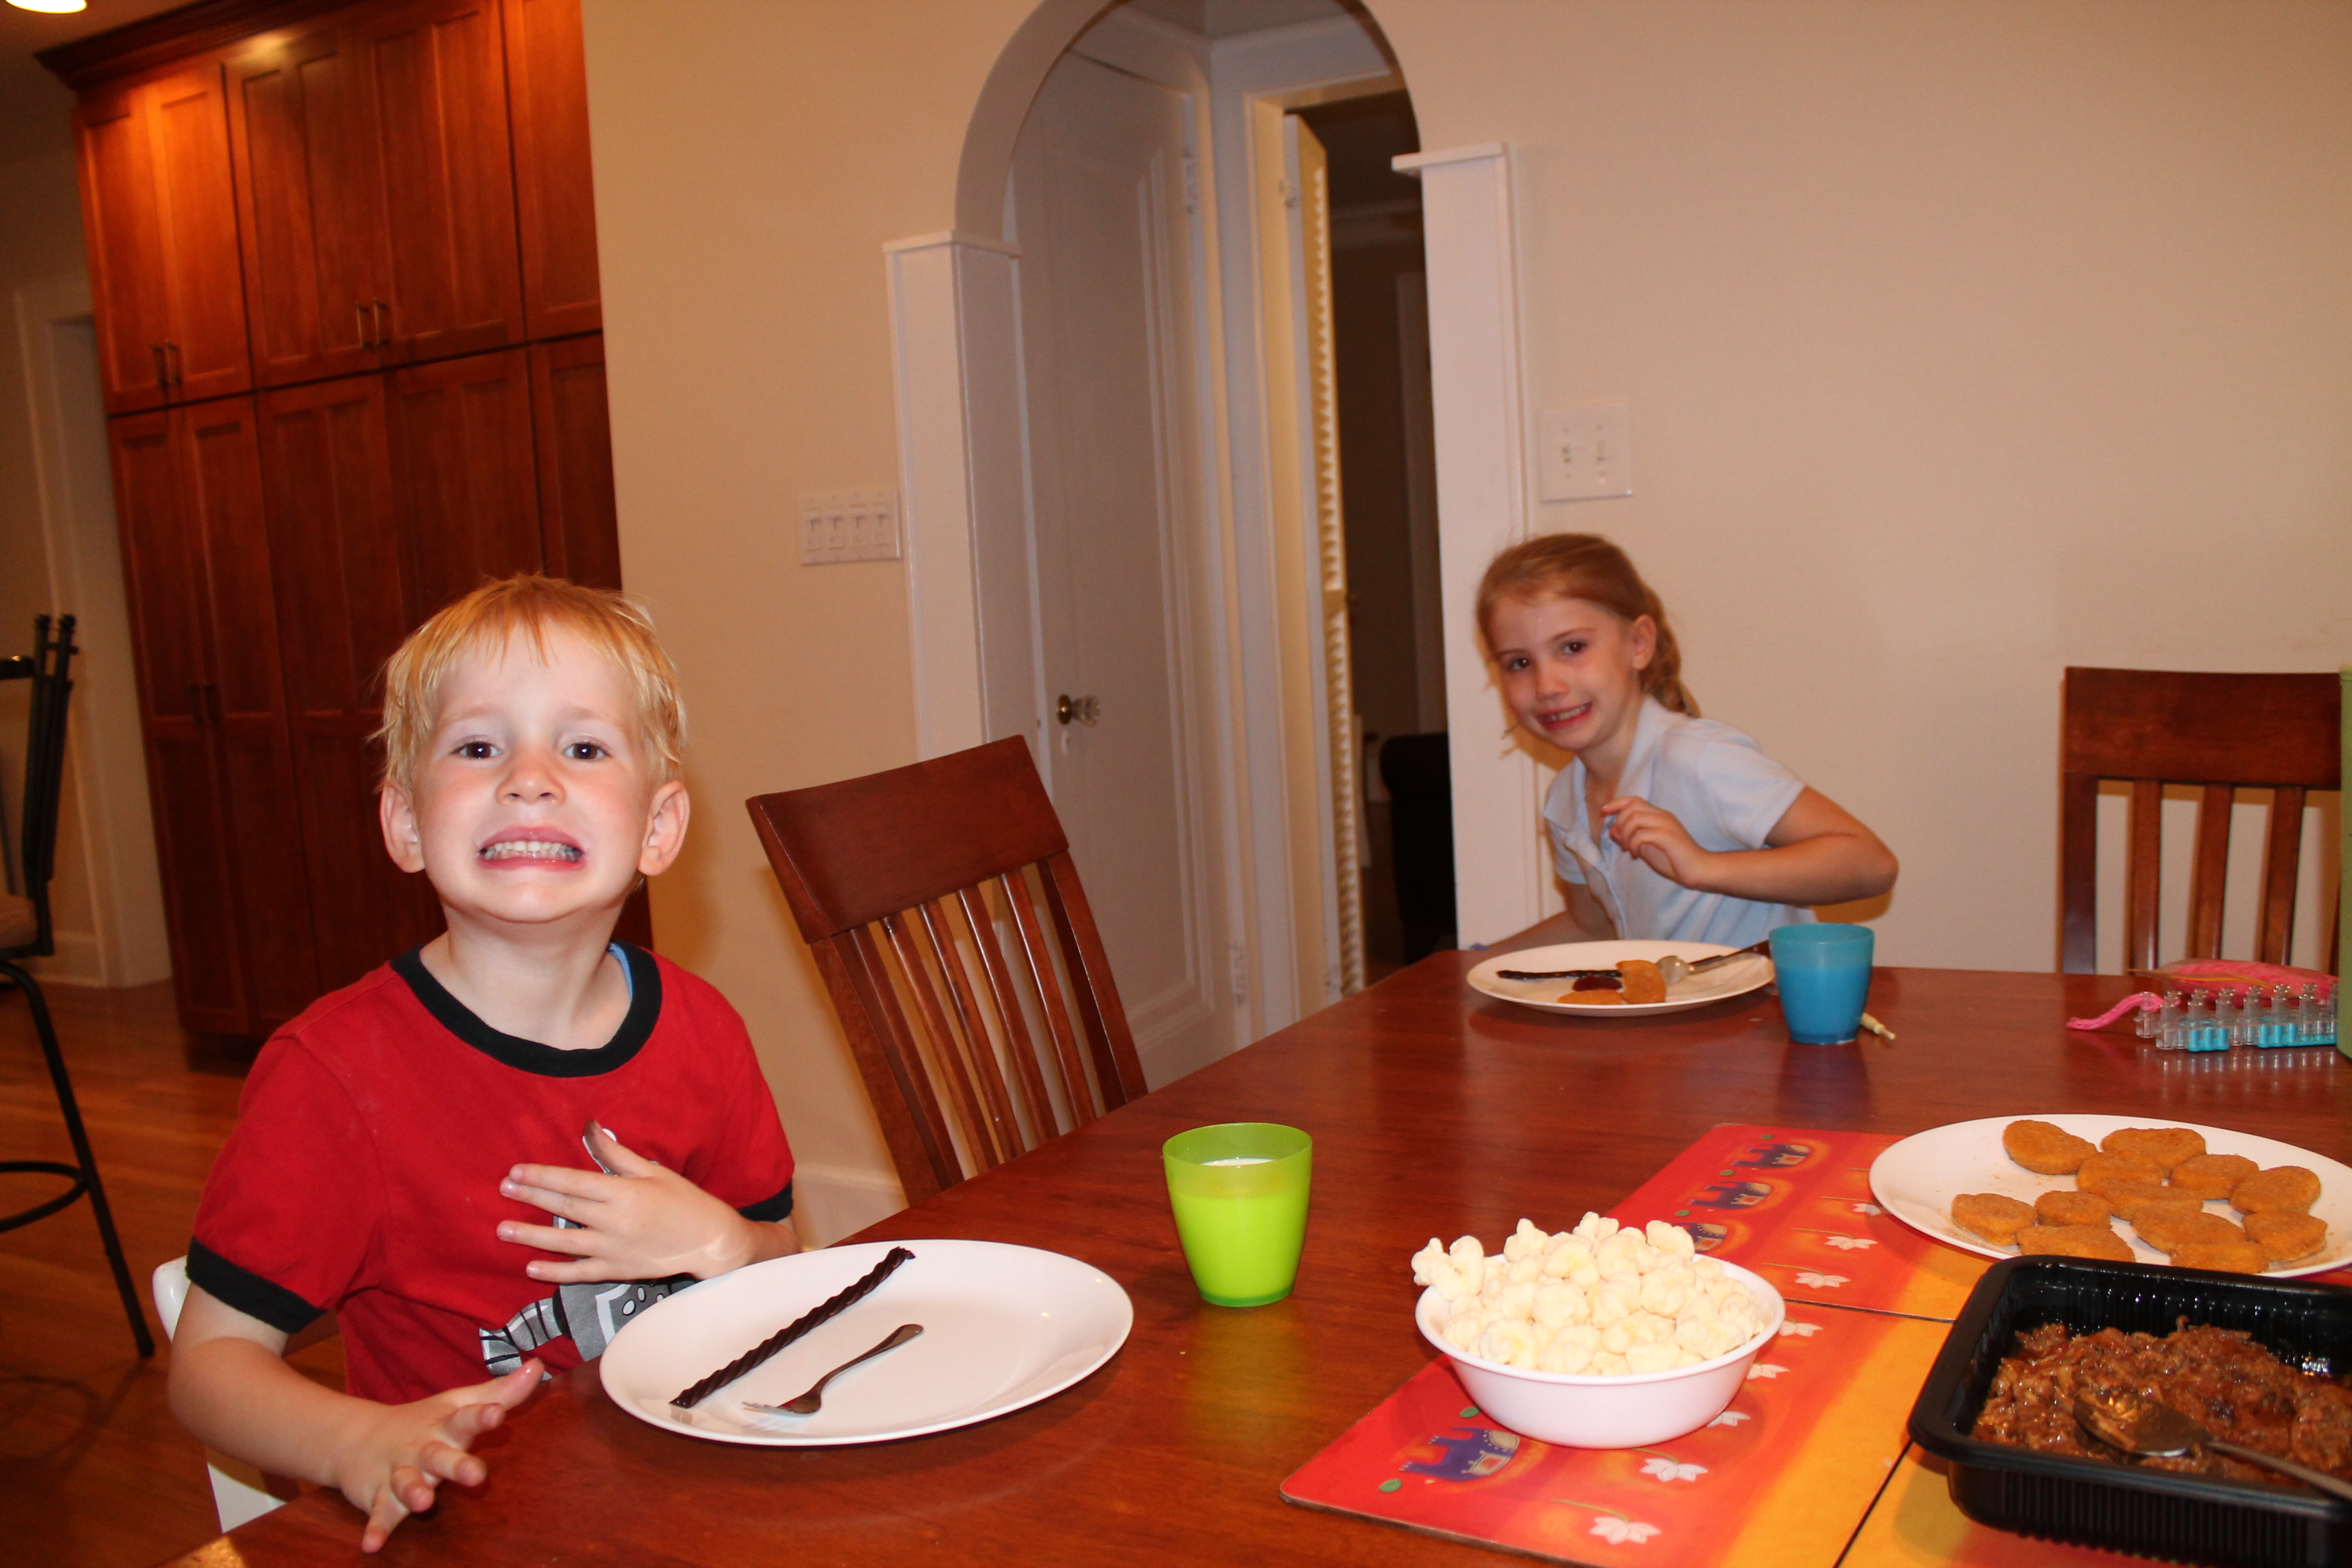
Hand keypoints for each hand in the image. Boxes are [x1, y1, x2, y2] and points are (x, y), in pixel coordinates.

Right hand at [333, 1361, 540, 1552]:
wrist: (354, 1437)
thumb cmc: (421, 1423)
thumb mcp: (458, 1404)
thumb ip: (500, 1392)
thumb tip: (537, 1367)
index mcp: (444, 1426)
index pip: (465, 1418)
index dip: (481, 1416)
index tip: (497, 1413)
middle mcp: (422, 1448)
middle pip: (439, 1456)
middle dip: (457, 1465)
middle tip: (477, 1475)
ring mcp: (398, 1472)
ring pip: (407, 1482)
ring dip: (414, 1492)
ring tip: (423, 1503)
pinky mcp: (377, 1496)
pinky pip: (378, 1514)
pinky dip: (375, 1529)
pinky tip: (371, 1544)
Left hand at [496, 1124, 765, 1281]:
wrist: (710, 1240)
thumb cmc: (684, 1201)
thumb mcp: (653, 1171)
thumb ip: (616, 1154)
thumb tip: (590, 1129)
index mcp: (624, 1193)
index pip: (573, 1182)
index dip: (541, 1176)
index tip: (516, 1171)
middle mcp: (614, 1222)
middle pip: (564, 1207)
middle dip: (530, 1197)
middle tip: (503, 1190)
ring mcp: (613, 1250)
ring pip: (564, 1242)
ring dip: (531, 1236)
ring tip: (503, 1230)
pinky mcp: (617, 1271)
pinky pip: (580, 1273)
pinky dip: (555, 1272)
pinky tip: (531, 1267)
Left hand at [1597, 795, 1717, 889]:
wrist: (1699, 869)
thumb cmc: (1674, 859)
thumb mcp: (1647, 847)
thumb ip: (1631, 837)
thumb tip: (1612, 830)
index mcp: (1659, 815)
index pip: (1635, 800)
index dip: (1616, 803)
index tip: (1603, 811)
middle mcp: (1663, 815)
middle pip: (1632, 807)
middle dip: (1619, 823)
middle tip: (1621, 842)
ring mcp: (1666, 824)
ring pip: (1634, 818)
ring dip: (1626, 835)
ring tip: (1630, 850)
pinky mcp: (1667, 836)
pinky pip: (1641, 834)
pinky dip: (1633, 845)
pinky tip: (1637, 855)